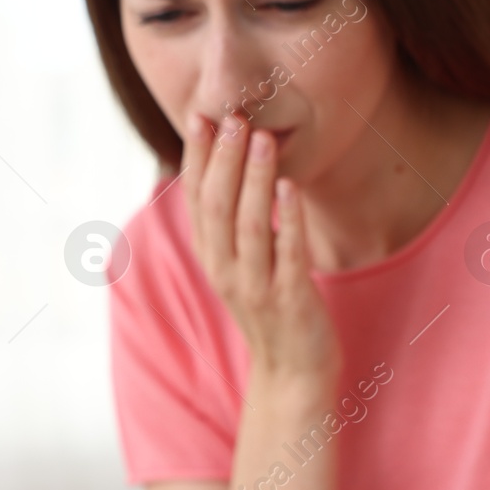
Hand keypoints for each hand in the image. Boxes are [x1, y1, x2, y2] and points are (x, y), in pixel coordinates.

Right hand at [181, 114, 340, 384]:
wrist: (293, 373)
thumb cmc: (271, 308)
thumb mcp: (242, 264)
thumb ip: (233, 223)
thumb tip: (231, 165)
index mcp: (211, 257)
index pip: (196, 199)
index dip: (197, 157)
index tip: (202, 116)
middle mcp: (225, 271)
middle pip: (217, 207)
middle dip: (225, 160)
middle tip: (235, 118)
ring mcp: (257, 287)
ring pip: (250, 227)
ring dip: (255, 181)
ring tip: (264, 140)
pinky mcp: (291, 300)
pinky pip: (289, 255)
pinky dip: (290, 220)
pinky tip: (291, 188)